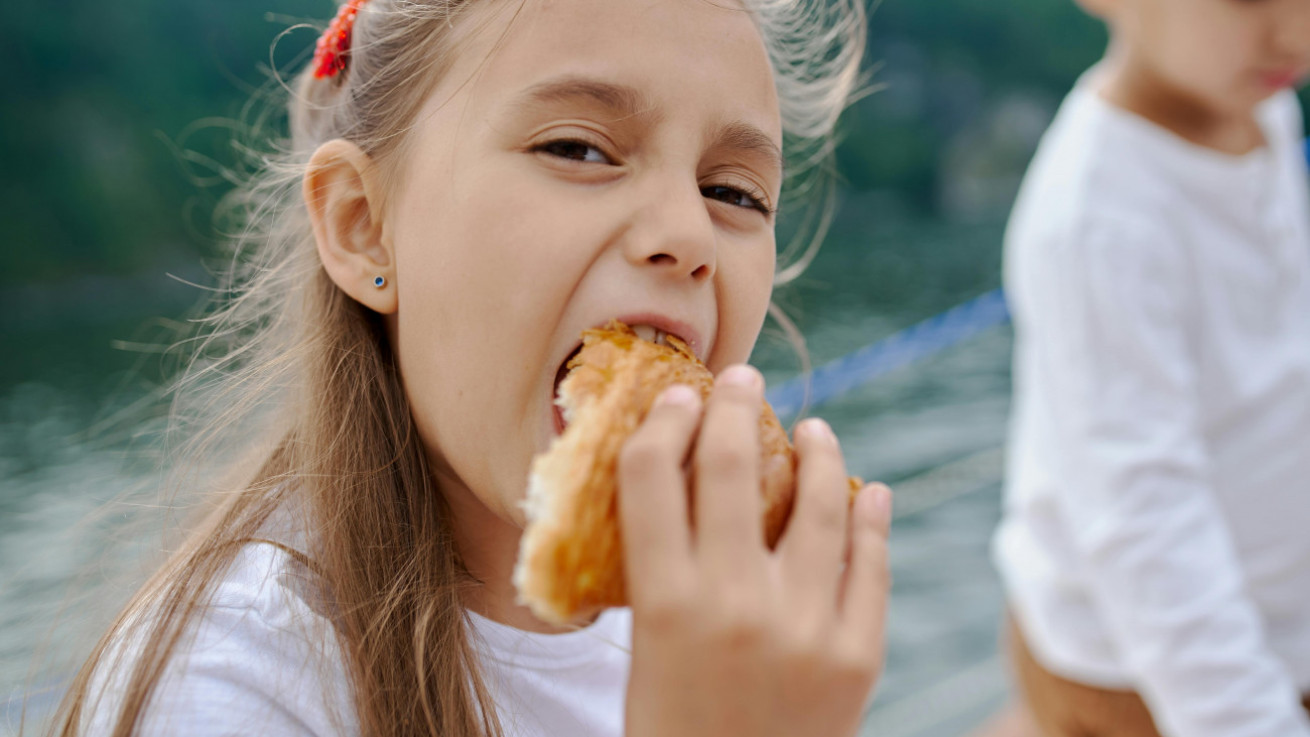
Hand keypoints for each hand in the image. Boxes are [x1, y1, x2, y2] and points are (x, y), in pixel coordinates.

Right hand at [618, 364, 892, 736]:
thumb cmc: (670, 729)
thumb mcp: (643, 650)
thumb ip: (662, 570)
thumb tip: (685, 479)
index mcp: (662, 603)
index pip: (654, 474)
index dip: (663, 421)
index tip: (676, 397)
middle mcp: (733, 603)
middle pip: (734, 467)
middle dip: (735, 406)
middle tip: (740, 379)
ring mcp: (804, 627)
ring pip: (818, 502)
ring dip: (817, 450)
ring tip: (815, 428)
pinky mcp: (858, 655)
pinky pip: (869, 564)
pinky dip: (871, 518)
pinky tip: (869, 489)